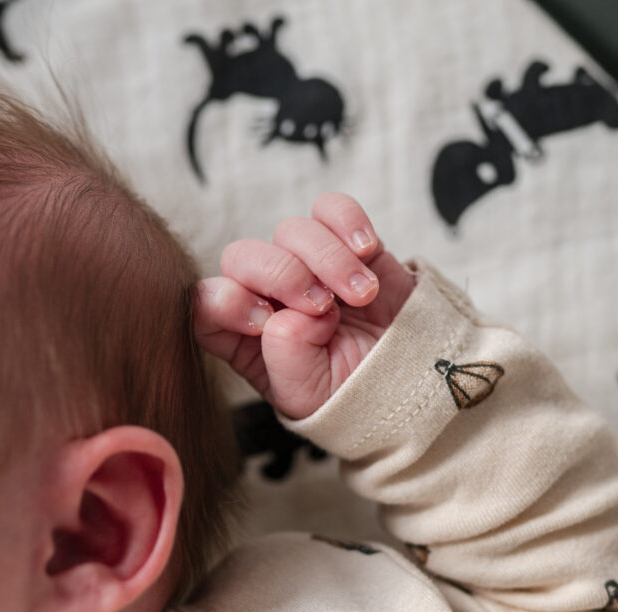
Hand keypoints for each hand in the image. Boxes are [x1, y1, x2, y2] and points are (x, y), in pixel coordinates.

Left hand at [195, 193, 415, 418]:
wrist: (410, 379)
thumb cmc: (350, 394)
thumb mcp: (308, 396)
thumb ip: (285, 357)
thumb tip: (291, 315)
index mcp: (242, 337)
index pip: (207, 301)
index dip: (227, 301)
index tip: (265, 321)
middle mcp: (266, 294)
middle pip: (242, 256)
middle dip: (282, 274)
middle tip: (322, 306)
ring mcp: (305, 265)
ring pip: (291, 230)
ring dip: (328, 260)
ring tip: (362, 296)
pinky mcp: (345, 243)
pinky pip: (331, 209)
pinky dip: (348, 222)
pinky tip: (366, 253)